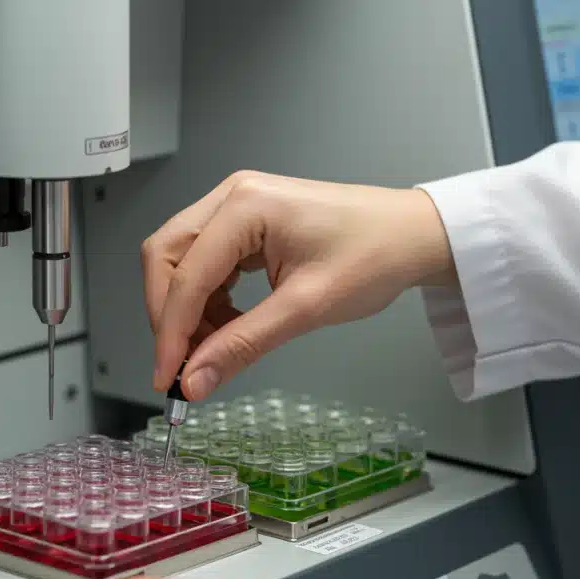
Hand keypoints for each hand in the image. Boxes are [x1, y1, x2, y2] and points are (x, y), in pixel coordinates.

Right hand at [142, 170, 452, 400]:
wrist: (414, 235)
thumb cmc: (374, 257)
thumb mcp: (306, 309)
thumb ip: (243, 344)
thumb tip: (194, 382)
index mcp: (245, 206)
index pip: (185, 275)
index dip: (170, 333)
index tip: (169, 379)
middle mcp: (232, 196)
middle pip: (166, 256)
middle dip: (168, 314)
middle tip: (183, 364)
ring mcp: (237, 205)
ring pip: (181, 260)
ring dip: (186, 309)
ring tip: (214, 348)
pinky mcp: (246, 222)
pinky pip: (205, 262)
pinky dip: (206, 299)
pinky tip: (228, 326)